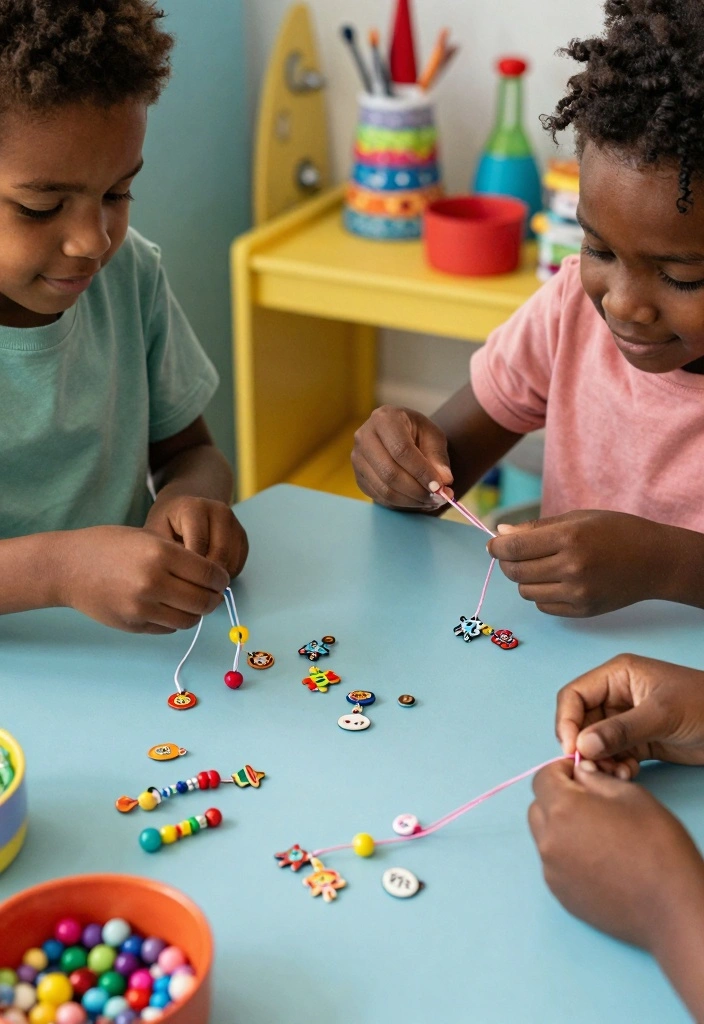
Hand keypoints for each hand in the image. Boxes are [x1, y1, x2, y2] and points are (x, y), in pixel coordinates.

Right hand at [58, 526, 229, 632]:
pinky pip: (169, 628)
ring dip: (196, 612)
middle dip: (213, 598)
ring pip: (189, 620)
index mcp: (161, 554)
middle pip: (204, 601)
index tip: (220, 579)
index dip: (221, 579)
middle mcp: (153, 582)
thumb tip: (214, 577)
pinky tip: (168, 606)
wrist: (67, 567)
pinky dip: (176, 620)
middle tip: (211, 593)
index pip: (210, 574)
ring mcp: (141, 607)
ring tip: (191, 600)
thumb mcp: (148, 537)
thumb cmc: (109, 546)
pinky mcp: (133, 624)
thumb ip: (181, 556)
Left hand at [145, 495, 247, 577]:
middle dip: (205, 577)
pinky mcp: (242, 536)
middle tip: (190, 591)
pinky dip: (225, 575)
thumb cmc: (168, 522)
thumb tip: (180, 578)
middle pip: (219, 554)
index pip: (199, 544)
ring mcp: (234, 523)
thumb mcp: (156, 533)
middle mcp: (219, 512)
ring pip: (230, 561)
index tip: (180, 584)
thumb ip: (166, 552)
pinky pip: (238, 563)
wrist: (186, 505)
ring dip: (216, 578)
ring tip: (198, 583)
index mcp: (195, 508)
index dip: (190, 569)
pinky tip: (209, 576)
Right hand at [352, 406, 452, 510]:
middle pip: (389, 472)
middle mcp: (364, 436)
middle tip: (438, 498)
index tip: (439, 487)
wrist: (397, 434)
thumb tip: (444, 481)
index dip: (421, 471)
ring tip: (431, 501)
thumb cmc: (416, 432)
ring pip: (384, 489)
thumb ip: (439, 458)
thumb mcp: (433, 436)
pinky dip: (401, 503)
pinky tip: (417, 500)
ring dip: (411, 500)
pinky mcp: (358, 476)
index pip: (401, 450)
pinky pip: (379, 496)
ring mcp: (357, 458)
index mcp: (385, 418)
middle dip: (417, 490)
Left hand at [487, 510, 666, 616]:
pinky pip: (543, 605)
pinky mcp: (583, 610)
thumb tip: (502, 534)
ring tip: (539, 566)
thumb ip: (537, 528)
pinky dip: (541, 593)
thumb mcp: (578, 518)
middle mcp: (572, 566)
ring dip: (524, 579)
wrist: (656, 561)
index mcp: (570, 537)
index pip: (515, 547)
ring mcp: (578, 592)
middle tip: (511, 555)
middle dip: (506, 562)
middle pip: (515, 571)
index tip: (494, 544)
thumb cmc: (617, 532)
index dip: (497, 546)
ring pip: (526, 591)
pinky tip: (555, 581)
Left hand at [528, 760, 703, 950]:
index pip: (542, 778)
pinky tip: (598, 860)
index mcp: (563, 810)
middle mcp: (549, 840)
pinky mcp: (560, 894)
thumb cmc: (658, 846)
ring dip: (560, 827)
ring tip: (596, 834)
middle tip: (589, 803)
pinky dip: (567, 855)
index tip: (580, 774)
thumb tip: (580, 775)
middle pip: (538, 808)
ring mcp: (552, 871)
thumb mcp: (632, 796)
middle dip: (557, 798)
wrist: (672, 907)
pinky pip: (554, 864)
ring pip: (544, 837)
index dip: (560, 771)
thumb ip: (596, 780)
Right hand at [555, 654, 703, 778]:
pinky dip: (615, 766)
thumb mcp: (661, 714)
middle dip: (585, 747)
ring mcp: (626, 719)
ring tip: (618, 774)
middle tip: (595, 769)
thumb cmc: (703, 705)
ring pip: (595, 742)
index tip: (571, 750)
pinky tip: (628, 775)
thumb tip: (581, 747)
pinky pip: (613, 754)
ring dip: (600, 761)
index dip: (567, 721)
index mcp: (617, 676)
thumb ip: (620, 730)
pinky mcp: (638, 741)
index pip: (574, 696)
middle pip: (581, 722)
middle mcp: (616, 696)